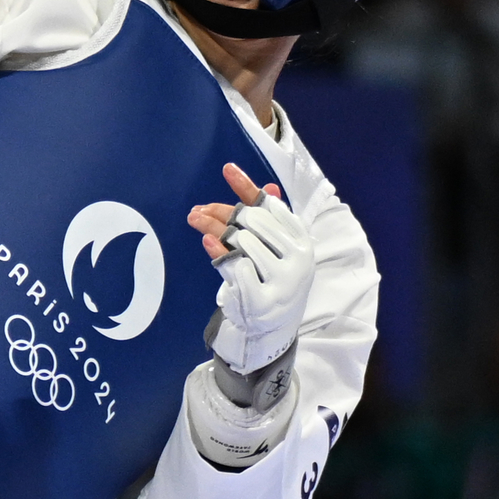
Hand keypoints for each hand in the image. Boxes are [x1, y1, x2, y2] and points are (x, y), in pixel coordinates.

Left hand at [187, 163, 314, 375]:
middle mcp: (300, 258)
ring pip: (242, 242)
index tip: (227, 169)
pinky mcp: (264, 300)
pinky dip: (219, 254)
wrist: (273, 328)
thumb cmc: (270, 281)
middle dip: (221, 213)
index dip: (247, 187)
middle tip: (196, 212)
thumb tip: (267, 188)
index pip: (271, 206)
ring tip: (197, 223)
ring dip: (215, 232)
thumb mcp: (273, 250)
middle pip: (252, 222)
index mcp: (302, 241)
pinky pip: (235, 267)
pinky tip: (207, 244)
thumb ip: (268, 220)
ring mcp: (284, 280)